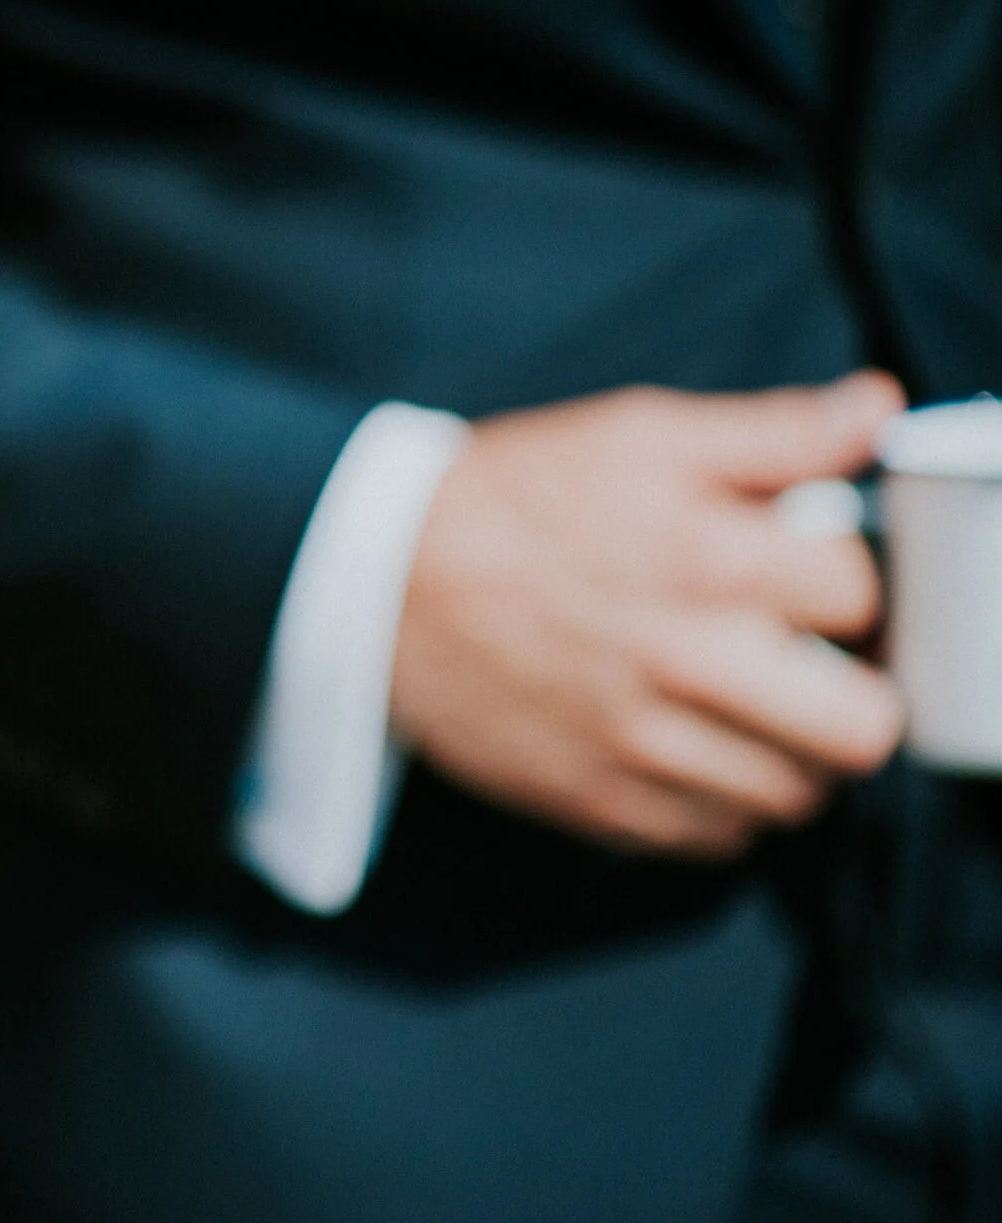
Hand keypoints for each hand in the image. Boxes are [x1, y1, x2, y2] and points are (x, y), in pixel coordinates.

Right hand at [391, 373, 907, 859]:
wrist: (375, 582)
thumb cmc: (508, 500)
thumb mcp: (636, 435)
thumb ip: (771, 433)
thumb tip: (874, 411)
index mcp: (706, 558)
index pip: (861, 596)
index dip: (842, 579)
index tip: (804, 575)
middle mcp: (686, 663)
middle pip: (863, 726)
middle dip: (852, 688)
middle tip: (810, 662)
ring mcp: (641, 744)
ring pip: (798, 793)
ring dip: (791, 751)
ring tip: (750, 706)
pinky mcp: (598, 802)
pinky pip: (719, 839)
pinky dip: (723, 801)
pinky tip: (692, 745)